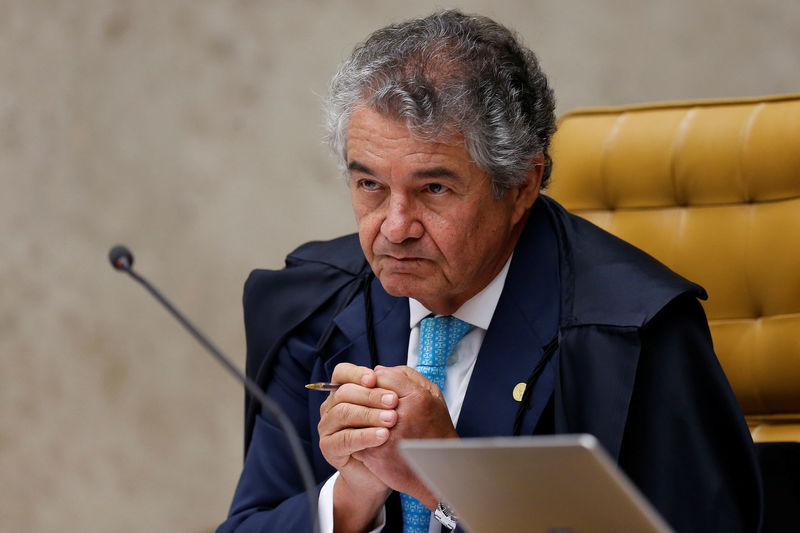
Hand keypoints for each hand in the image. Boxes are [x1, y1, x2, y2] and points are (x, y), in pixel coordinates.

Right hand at [317, 363, 398, 530]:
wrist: (378, 473)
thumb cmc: (385, 437)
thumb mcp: (388, 409)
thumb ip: (386, 389)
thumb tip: (389, 372)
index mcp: (343, 392)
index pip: (342, 373)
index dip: (356, 373)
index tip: (374, 378)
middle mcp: (331, 407)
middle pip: (344, 392)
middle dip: (370, 395)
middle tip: (393, 400)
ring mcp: (327, 427)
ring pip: (343, 413)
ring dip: (369, 414)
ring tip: (392, 419)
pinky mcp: (329, 447)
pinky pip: (344, 438)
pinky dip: (365, 435)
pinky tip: (383, 436)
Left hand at [354, 365, 457, 508]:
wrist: (439, 468)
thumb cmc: (435, 429)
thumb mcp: (432, 395)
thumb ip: (407, 376)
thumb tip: (378, 370)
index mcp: (417, 397)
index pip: (382, 375)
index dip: (378, 379)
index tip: (377, 385)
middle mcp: (400, 415)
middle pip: (367, 392)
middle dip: (365, 394)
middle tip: (368, 400)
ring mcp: (386, 435)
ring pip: (356, 412)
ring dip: (357, 412)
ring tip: (363, 416)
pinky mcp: (375, 454)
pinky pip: (354, 434)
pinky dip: (355, 432)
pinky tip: (363, 433)